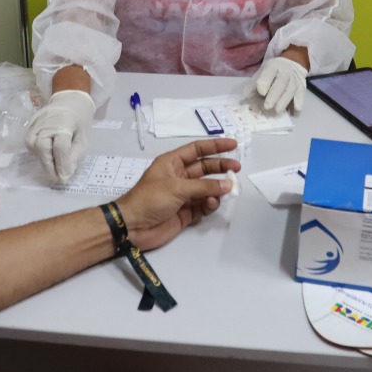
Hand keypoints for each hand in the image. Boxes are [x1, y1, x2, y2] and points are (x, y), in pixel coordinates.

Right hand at [25, 89, 94, 183]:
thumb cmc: (79, 122)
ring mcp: (36, 122)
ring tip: (52, 167)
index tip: (64, 179)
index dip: (62, 164)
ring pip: (33, 146)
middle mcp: (47, 122)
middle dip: (49, 165)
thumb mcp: (83, 140)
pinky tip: (46, 156)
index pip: (60, 147)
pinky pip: (30, 142)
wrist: (69, 101)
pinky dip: (37, 152)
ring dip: (42, 160)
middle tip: (56, 177)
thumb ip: (74, 157)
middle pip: (43, 147)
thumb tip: (64, 175)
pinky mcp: (29, 124)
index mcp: (64, 123)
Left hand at [115, 139, 239, 250]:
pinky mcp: (186, 212)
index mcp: (172, 163)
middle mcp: (179, 177)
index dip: (215, 146)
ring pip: (207, 188)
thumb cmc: (150, 199)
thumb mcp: (176, 187)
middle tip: (237, 168)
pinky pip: (204, 205)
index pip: (196, 150)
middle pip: (205, 168)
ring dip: (218, 188)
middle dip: (221, 167)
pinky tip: (212, 203)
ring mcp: (183, 195)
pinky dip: (210, 204)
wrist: (133, 227)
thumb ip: (203, 186)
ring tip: (229, 189)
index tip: (233, 144)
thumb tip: (227, 185)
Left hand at [254, 55, 308, 112]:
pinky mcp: (302, 87)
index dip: (264, 82)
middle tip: (267, 106)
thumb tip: (246, 96)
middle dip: (274, 95)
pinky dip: (298, 103)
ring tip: (277, 111)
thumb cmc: (272, 72)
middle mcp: (285, 72)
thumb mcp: (261, 73)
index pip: (268, 73)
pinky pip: (301, 95)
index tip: (260, 91)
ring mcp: (295, 79)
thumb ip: (253, 84)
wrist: (292, 64)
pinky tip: (295, 112)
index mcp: (273, 67)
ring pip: (291, 90)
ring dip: (284, 101)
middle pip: (281, 83)